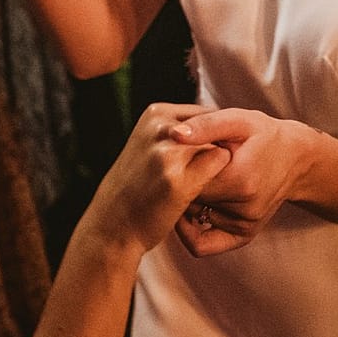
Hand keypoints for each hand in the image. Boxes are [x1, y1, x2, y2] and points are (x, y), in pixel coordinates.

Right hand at [80, 103, 231, 256]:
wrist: (113, 223)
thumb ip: (180, 131)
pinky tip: (204, 194)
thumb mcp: (151, 144)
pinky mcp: (178, 180)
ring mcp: (168, 154)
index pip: (206, 114)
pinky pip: (219, 167)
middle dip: (220, 148)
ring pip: (220, 146)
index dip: (214, 138)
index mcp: (155, 113)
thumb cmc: (139, 185)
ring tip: (204, 184)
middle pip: (216, 128)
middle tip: (208, 174)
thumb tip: (223, 126)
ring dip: (221, 165)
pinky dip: (221, 179)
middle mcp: (160, 127)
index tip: (207, 159)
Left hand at [167, 108, 308, 256]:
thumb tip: (174, 135)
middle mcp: (245, 209)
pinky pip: (204, 244)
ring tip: (193, 178)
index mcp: (241, 180)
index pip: (188, 182)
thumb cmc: (262, 134)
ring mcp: (245, 225)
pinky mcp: (244, 235)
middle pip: (190, 201)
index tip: (174, 153)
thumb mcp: (237, 120)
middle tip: (178, 166)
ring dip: (188, 200)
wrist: (294, 158)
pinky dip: (191, 230)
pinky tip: (190, 208)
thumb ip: (205, 126)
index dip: (175, 166)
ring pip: (195, 217)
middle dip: (180, 184)